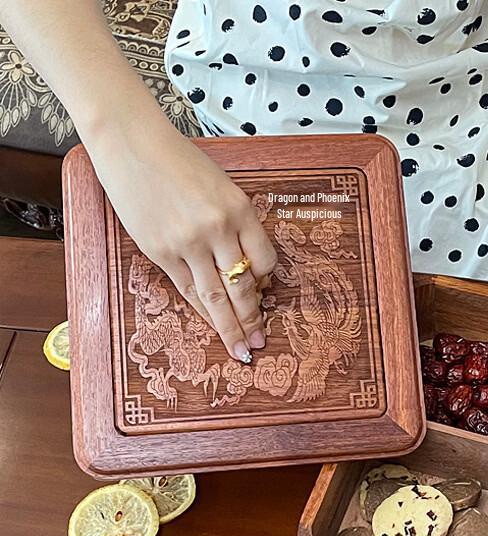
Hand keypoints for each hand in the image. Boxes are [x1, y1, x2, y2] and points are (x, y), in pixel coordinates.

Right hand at [85, 121, 276, 362]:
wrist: (132, 144)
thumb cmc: (181, 162)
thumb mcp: (223, 186)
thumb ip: (237, 224)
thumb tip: (247, 267)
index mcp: (240, 209)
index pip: (265, 261)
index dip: (266, 281)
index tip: (265, 292)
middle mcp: (217, 229)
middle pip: (242, 287)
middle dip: (253, 320)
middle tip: (260, 344)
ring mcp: (187, 243)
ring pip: (215, 297)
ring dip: (230, 327)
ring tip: (241, 350)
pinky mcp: (161, 251)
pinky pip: (188, 289)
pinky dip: (201, 310)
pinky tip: (211, 324)